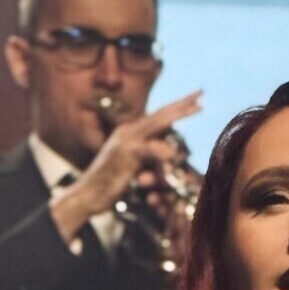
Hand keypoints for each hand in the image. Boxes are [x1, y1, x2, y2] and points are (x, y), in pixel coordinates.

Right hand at [51, 92, 202, 241]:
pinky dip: (164, 151)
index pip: (157, 116)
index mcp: (130, 132)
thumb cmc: (110, 184)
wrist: (87, 195)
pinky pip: (151, 148)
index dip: (176, 108)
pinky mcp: (126, 154)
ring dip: (179, 116)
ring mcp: (126, 140)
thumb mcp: (133, 167)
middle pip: (161, 114)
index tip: (196, 100)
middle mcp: (128, 131)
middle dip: (182, 104)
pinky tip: (174, 156)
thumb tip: (167, 152)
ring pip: (158, 123)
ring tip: (197, 113)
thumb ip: (148, 156)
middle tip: (202, 94)